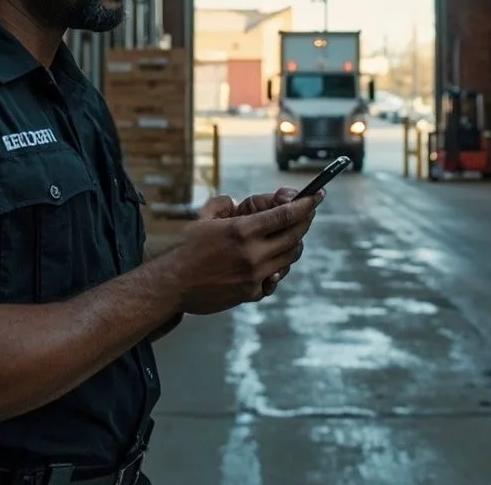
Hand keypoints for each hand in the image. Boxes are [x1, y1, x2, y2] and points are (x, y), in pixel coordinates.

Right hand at [165, 192, 322, 314]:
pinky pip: (275, 278)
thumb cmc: (187, 248)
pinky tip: (272, 261)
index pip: (286, 215)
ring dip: (295, 244)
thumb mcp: (204, 217)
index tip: (317, 196)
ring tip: (292, 235)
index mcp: (242, 230)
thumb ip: (225, 204)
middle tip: (308, 213)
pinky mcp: (252, 293)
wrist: (173, 284)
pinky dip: (277, 267)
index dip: (306, 205)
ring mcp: (254, 276)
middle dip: (306, 221)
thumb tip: (239, 201)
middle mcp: (253, 253)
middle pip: (295, 236)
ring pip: (290, 257)